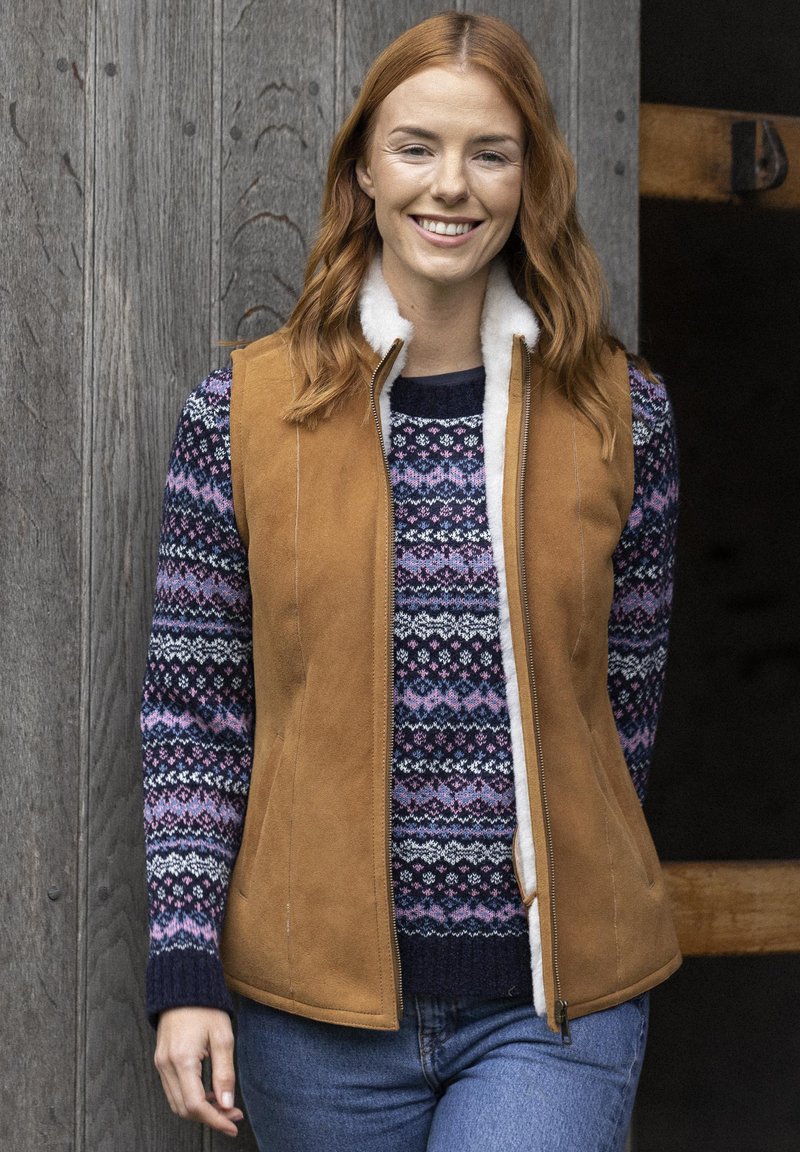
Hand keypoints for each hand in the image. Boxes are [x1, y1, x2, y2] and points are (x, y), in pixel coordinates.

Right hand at [154, 1006, 244, 1136]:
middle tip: (233, 1114)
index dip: (215, 1120)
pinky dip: (191, 1098)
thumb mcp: (223, 1037)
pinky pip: (173, 1090)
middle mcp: (166, 1065)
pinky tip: (209, 1093)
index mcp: (182, 1060)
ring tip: (224, 1105)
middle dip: (210, 1117)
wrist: (183, 986)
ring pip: (177, 1103)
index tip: (232, 1125)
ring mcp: (160, 1064)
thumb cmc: (205, 1007)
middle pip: (184, 1109)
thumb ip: (225, 1073)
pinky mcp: (161, 1061)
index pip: (196, 1105)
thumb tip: (226, 1104)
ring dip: (200, 1110)